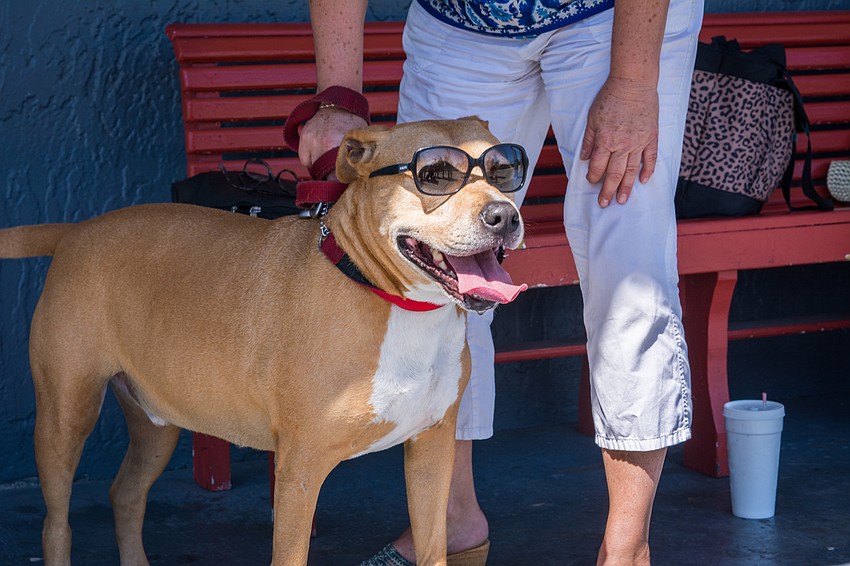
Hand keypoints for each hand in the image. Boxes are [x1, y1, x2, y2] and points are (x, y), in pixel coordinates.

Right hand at [297, 107, 367, 179]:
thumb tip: (360, 178)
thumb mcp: (360, 140)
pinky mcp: (304, 138)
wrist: (338, 103)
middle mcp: (324, 144)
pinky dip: (311, 161)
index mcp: (341, 146)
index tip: (344, 185)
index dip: (341, 183)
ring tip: (329, 162)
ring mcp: (312, 141)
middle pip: (324, 175)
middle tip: (338, 175)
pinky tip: (319, 154)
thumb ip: (358, 158)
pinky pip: (305, 160)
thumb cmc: (352, 124)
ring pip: (313, 168)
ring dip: (321, 169)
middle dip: (331, 177)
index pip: (337, 177)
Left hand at [580, 77, 658, 206]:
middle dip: (607, 191)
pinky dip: (648, 170)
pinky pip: (650, 158)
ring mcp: (638, 142)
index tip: (591, 182)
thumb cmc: (610, 98)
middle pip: (614, 174)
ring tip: (622, 200)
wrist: (633, 83)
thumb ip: (589, 140)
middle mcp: (622, 145)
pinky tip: (643, 181)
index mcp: (605, 140)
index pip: (598, 166)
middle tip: (604, 204)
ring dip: (626, 187)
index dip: (593, 177)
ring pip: (631, 171)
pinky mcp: (651, 137)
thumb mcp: (592, 118)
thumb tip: (585, 158)